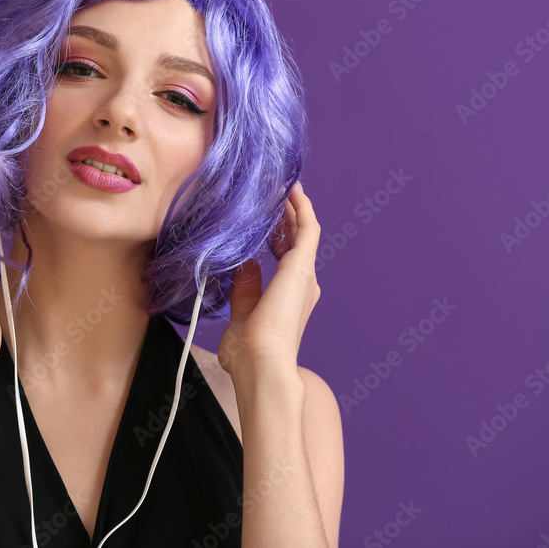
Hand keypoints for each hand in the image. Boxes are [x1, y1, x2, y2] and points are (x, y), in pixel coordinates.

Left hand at [218, 181, 321, 379]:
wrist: (261, 363)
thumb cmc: (248, 353)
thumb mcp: (241, 315)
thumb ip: (245, 290)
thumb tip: (246, 264)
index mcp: (290, 298)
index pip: (284, 257)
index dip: (276, 235)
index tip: (265, 218)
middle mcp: (303, 285)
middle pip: (296, 240)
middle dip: (285, 216)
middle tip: (273, 193)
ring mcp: (304, 275)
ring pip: (303, 231)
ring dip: (293, 208)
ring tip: (282, 186)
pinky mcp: (302, 267)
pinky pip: (307, 229)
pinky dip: (301, 208)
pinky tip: (292, 191)